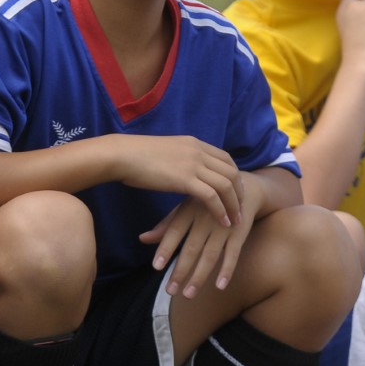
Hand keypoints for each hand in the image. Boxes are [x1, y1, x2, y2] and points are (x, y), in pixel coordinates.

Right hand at [117, 135, 244, 228]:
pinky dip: (220, 210)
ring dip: (234, 205)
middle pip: (231, 172)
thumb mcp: (166, 151)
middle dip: (240, 193)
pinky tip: (223, 222)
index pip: (226, 159)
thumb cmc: (136, 156)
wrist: (123, 155)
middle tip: (241, 210)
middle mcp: (198, 152)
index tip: (237, 192)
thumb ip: (180, 158)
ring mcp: (193, 164)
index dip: (235, 176)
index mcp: (194, 143)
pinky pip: (212, 197)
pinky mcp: (185, 179)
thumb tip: (182, 168)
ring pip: (226, 185)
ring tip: (236, 221)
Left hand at [139, 171, 265, 297]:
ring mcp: (223, 226)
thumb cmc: (205, 203)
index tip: (156, 267)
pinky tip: (219, 286)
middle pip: (191, 248)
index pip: (174, 231)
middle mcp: (205, 218)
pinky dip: (227, 270)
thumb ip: (165, 226)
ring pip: (210, 254)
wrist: (241, 189)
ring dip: (200, 276)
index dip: (166, 248)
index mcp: (188, 211)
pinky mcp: (238, 233)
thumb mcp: (185, 209)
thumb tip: (142, 239)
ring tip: (188, 294)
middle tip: (171, 291)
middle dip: (181, 270)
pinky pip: (233, 254)